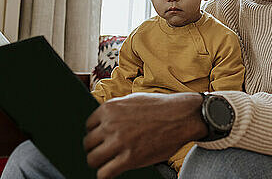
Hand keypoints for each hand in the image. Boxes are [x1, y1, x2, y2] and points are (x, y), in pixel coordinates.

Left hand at [84, 92, 206, 178]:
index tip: (104, 138)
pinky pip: (104, 174)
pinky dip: (106, 175)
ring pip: (92, 159)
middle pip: (88, 144)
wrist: (182, 115)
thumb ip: (115, 111)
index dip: (97, 133)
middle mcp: (110, 124)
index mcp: (109, 108)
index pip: (88, 126)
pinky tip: (114, 171)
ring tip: (110, 162)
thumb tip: (101, 123)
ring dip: (100, 162)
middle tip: (107, 151)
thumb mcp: (132, 100)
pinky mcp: (129, 158)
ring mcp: (119, 142)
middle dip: (96, 148)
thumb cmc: (160, 108)